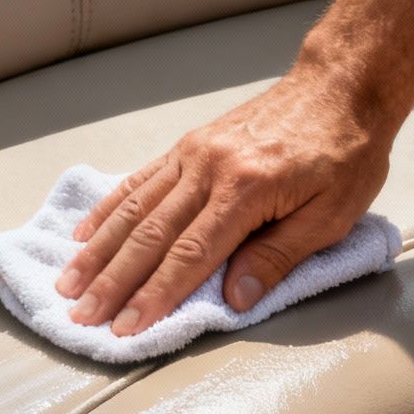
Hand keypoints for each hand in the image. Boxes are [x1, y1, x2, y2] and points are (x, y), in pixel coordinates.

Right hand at [54, 69, 394, 335]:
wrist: (340, 85)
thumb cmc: (344, 154)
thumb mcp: (333, 214)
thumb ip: (280, 256)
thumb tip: (236, 299)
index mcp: (246, 190)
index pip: (191, 254)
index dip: (155, 295)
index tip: (127, 328)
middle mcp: (210, 168)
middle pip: (151, 234)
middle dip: (113, 282)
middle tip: (83, 317)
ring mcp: (194, 153)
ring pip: (135, 208)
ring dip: (98, 250)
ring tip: (68, 283)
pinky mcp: (190, 145)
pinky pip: (141, 180)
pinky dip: (109, 208)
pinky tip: (84, 233)